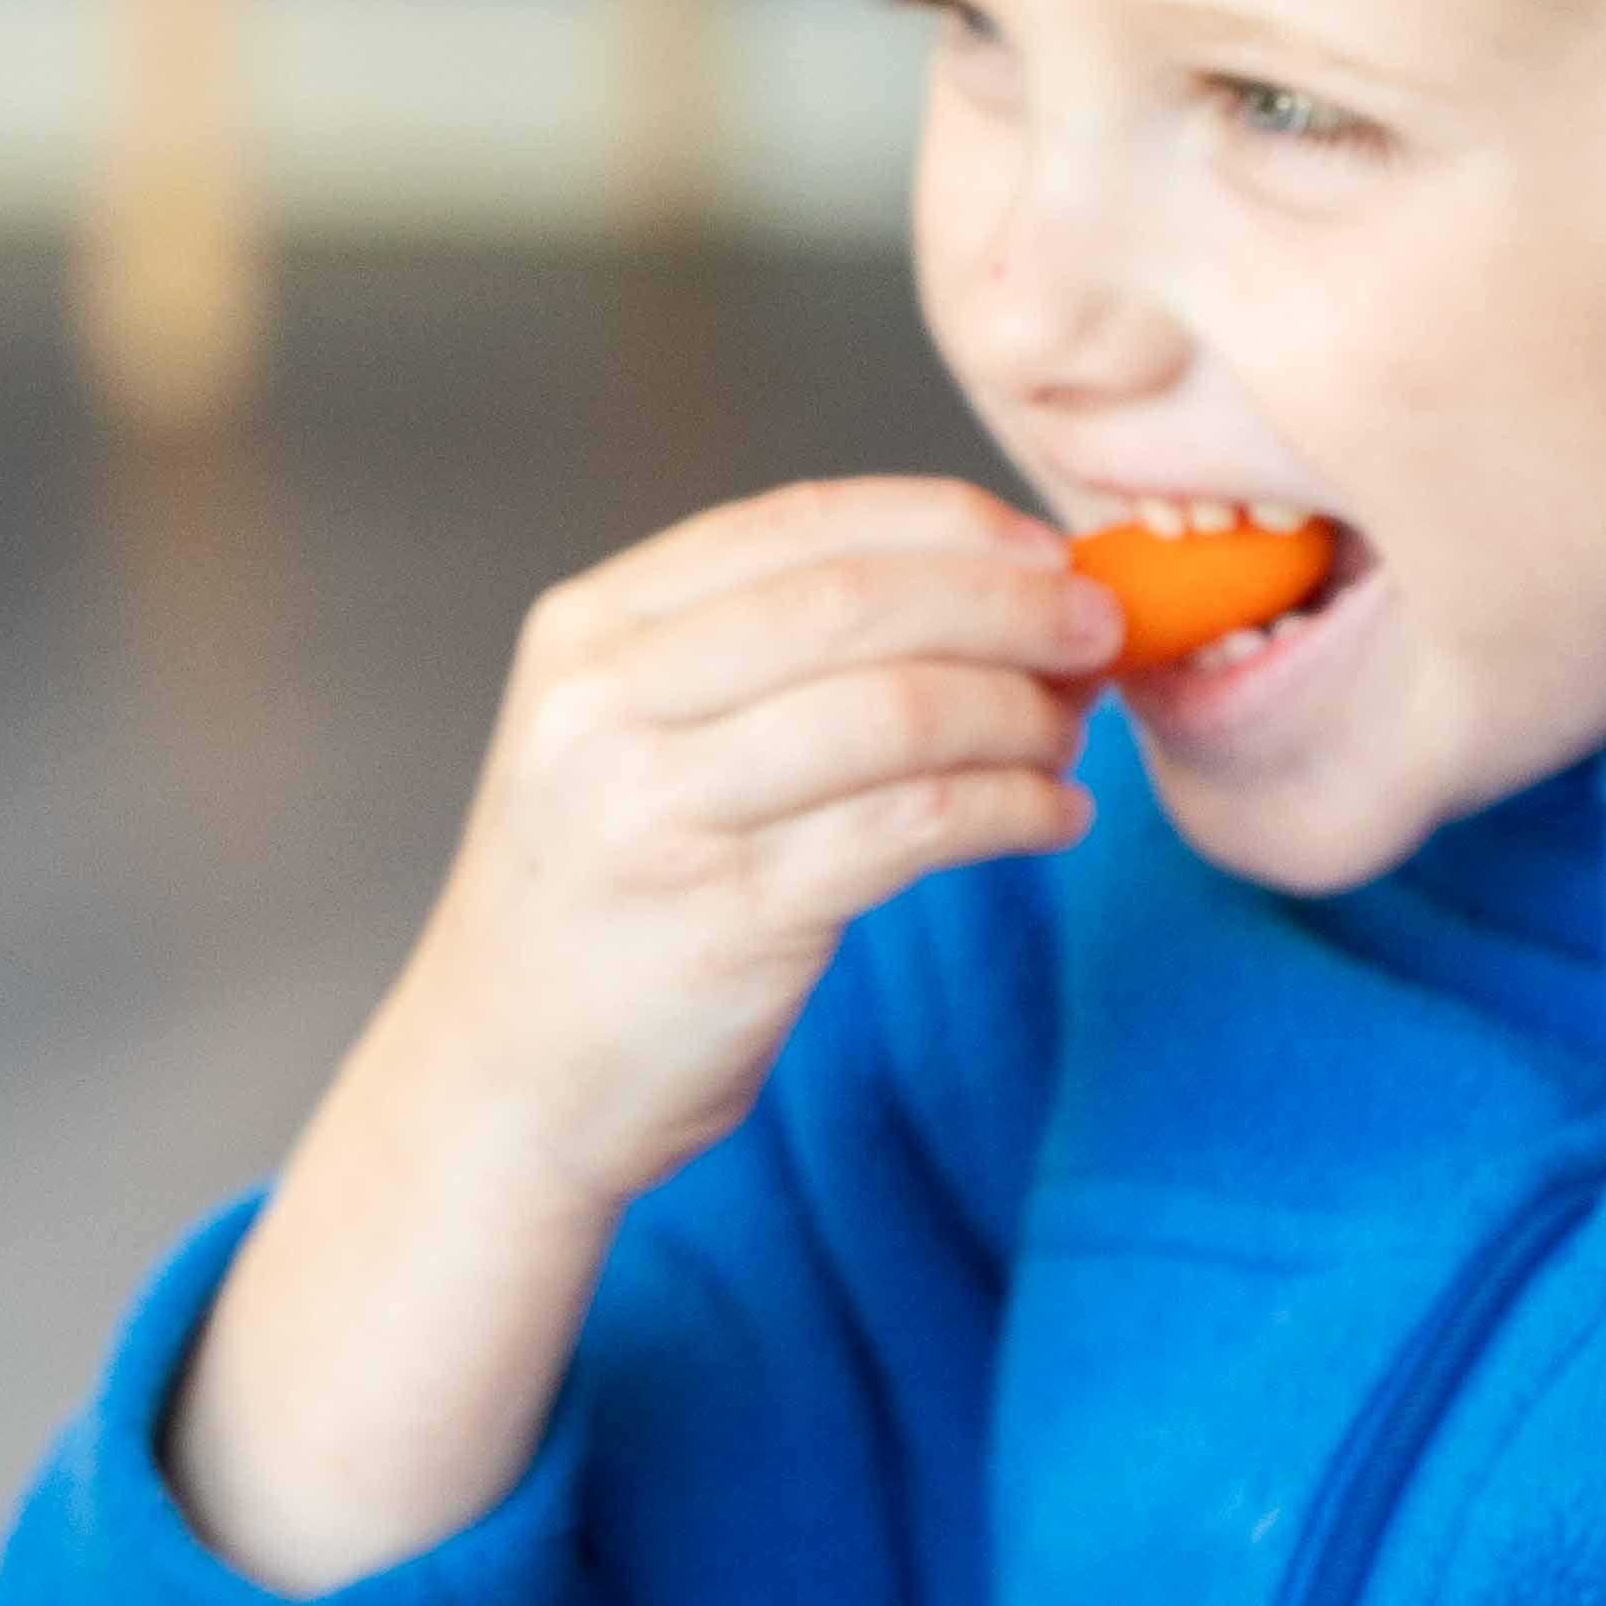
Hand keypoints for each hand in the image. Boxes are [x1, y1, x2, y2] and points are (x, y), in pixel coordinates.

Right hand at [171, 480, 1115, 1594]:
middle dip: (1011, 603)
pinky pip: (918, 826)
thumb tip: (982, 583)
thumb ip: (755, 652)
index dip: (948, 524)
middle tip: (1102, 628)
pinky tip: (1052, 816)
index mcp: (592, 629)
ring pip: (903, 710)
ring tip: (1071, 736)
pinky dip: (1014, 807)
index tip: (1042, 549)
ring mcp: (660, 809)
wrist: (503, 1082)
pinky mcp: (729, 916)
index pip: (802, 524)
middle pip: (862, 602)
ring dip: (1024, 713)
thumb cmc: (601, 901)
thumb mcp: (624, 735)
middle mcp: (609, 702)